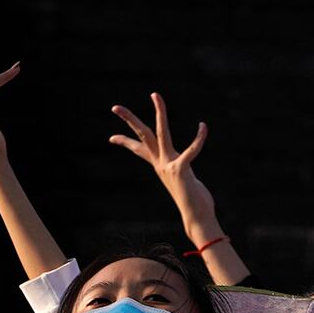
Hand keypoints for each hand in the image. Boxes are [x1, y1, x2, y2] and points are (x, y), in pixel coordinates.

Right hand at [110, 94, 217, 239]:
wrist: (196, 217)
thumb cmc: (194, 201)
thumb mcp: (183, 181)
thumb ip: (180, 172)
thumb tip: (182, 173)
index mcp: (160, 165)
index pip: (139, 149)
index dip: (125, 142)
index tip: (111, 137)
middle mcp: (161, 163)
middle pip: (143, 135)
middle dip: (129, 120)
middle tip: (114, 106)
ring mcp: (169, 166)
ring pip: (161, 133)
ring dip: (159, 112)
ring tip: (155, 95)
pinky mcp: (182, 170)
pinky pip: (191, 151)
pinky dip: (198, 139)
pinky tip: (203, 126)